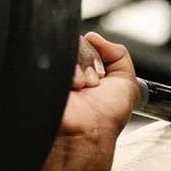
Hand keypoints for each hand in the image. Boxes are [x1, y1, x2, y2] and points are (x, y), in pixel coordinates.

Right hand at [58, 33, 139, 156]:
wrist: (89, 134)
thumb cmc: (107, 116)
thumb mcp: (127, 82)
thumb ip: (119, 53)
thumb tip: (94, 36)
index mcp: (87, 70)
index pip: (89, 42)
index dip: (98, 56)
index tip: (102, 77)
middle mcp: (70, 70)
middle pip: (78, 42)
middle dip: (90, 61)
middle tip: (93, 85)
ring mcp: (56, 73)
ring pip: (66, 47)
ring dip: (80, 67)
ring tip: (82, 88)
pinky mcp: (43, 77)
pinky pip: (54, 56)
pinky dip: (68, 69)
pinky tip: (72, 87)